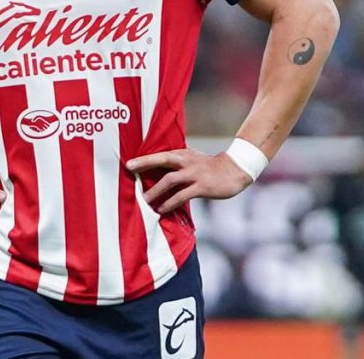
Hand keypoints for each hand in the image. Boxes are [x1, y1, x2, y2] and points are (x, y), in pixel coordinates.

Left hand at [126, 148, 252, 213]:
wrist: (235, 170)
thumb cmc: (209, 166)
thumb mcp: (192, 159)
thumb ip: (176, 162)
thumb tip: (156, 169)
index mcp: (183, 154)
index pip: (160, 154)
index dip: (144, 158)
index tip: (128, 163)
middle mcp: (187, 161)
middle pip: (162, 160)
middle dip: (144, 163)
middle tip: (129, 170)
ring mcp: (194, 174)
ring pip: (170, 180)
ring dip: (155, 190)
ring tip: (144, 200)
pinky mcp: (202, 187)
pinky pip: (182, 195)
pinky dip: (170, 202)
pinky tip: (161, 209)